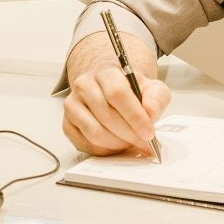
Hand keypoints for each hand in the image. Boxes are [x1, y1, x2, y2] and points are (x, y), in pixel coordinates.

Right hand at [61, 30, 169, 157]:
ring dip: (117, 144)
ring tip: (130, 144)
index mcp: (105, 73)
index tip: (149, 133)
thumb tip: (150, 113)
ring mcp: (72, 105)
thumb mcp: (152, 89)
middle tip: (144, 144)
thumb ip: (156, 98)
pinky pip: (84, 144)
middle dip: (129, 135)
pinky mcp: (67, 124)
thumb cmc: (131, 92)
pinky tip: (115, 146)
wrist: (111, 93)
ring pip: (94, 132)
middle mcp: (84, 86)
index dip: (135, 116)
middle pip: (106, 116)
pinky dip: (103, 151)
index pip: (117, 94)